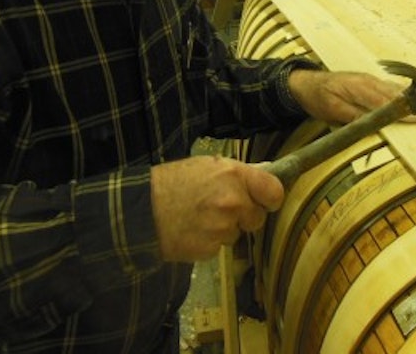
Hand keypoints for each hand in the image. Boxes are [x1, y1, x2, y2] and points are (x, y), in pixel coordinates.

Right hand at [150, 156, 283, 261]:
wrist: (141, 211)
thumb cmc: (172, 183)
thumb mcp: (206, 165)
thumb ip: (238, 172)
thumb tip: (264, 174)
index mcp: (235, 176)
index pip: (274, 191)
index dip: (271, 198)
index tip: (266, 201)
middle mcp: (233, 202)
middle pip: (257, 217)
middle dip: (244, 216)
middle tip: (221, 207)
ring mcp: (222, 228)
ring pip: (237, 233)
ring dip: (224, 229)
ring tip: (200, 217)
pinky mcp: (210, 249)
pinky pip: (220, 247)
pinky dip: (209, 242)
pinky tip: (193, 230)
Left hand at [287, 69, 405, 123]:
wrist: (306, 83)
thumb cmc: (318, 97)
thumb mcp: (332, 110)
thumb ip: (353, 116)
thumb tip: (373, 124)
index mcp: (360, 88)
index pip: (387, 102)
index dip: (405, 111)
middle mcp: (369, 81)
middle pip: (397, 94)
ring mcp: (371, 80)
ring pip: (397, 89)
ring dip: (415, 98)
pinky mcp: (370, 82)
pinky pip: (391, 87)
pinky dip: (405, 93)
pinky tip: (415, 96)